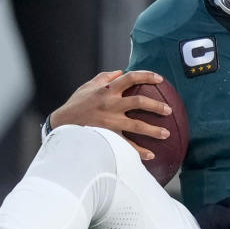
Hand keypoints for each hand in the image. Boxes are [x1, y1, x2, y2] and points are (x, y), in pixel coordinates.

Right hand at [49, 69, 171, 158]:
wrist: (61, 125)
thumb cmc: (75, 105)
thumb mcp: (87, 87)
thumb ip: (105, 78)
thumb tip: (121, 72)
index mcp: (107, 90)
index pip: (131, 77)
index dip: (147, 76)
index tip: (160, 79)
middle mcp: (110, 104)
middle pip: (139, 101)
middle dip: (157, 105)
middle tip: (168, 110)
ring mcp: (110, 122)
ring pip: (137, 125)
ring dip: (154, 130)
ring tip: (166, 134)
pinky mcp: (107, 137)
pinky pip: (126, 145)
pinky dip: (139, 152)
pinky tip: (151, 156)